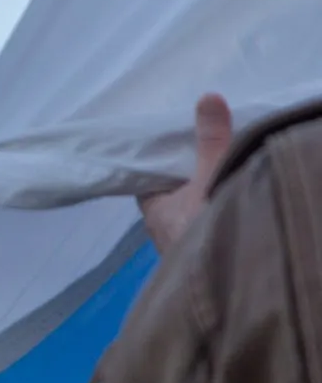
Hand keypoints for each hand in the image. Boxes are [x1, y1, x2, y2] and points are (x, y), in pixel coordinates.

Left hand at [137, 94, 232, 255]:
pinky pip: (212, 230)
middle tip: (205, 152)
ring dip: (207, 200)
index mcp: (157, 214)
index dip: (156, 164)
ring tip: (223, 171)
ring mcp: (190, 251)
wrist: (235, 284)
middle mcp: (169, 236)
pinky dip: (220, 214)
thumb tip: (207, 98)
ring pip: (195, 217)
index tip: (171, 144)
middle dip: (186, 181)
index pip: (147, 185)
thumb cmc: (211, 229)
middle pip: (172, 200)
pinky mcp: (211, 262)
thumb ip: (212, 141)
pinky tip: (236, 199)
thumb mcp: (212, 175)